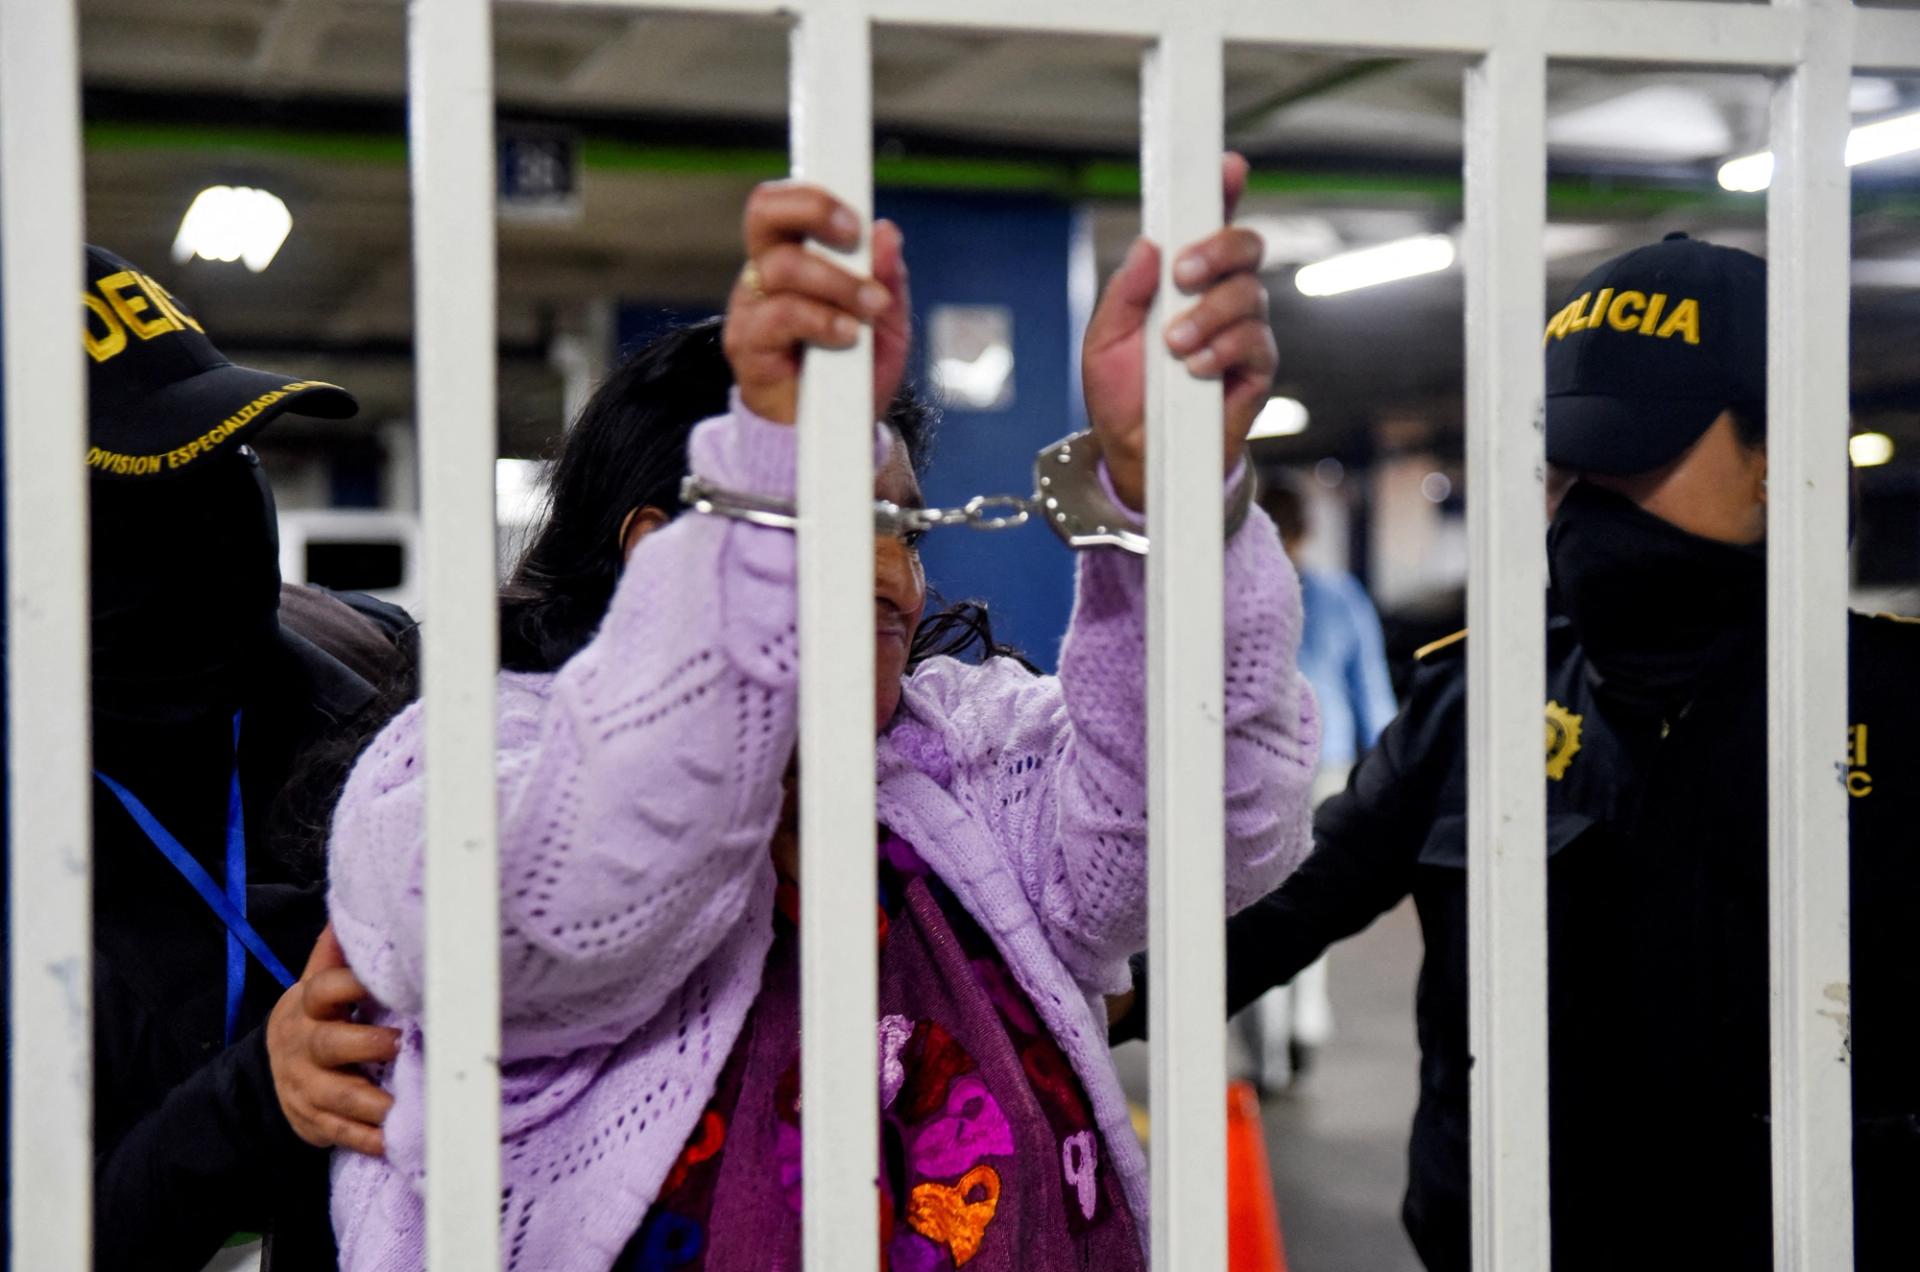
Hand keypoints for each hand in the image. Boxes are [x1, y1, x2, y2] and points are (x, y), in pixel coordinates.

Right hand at [266, 924, 398, 1156]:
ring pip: (336, 1097)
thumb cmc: (314, 1020)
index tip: (381, 981)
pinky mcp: (313, 1122)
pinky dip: (367, 1139)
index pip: (324, 989)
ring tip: (403, 1105)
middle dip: (365, 1045)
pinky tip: (394, 1142)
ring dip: (371, 1103)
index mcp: (308, 1007)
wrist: (272, 1075)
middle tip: (401, 1044)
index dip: (351, 983)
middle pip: (330, 1045)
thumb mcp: (315, 986)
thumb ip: (333, 955)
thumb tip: (347, 910)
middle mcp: (304, 1046)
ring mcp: (305, 1088)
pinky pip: (340, 1134)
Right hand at [722, 182, 904, 425]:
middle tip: (853, 235)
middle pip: (765, 213)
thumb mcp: (885, 322)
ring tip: (871, 309)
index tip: (856, 216)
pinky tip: (847, 335)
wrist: (836, 433)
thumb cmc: (853, 371)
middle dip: (813, 213)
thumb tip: (888, 232)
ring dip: (838, 283)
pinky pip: (781, 316)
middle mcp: (764, 275)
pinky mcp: (746, 345)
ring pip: (784, 267)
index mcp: (792, 257)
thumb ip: (887, 278)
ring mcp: (751, 308)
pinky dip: (821, 320)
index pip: (784, 205)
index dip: (813, 195)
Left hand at [1080, 153, 1275, 510]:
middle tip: (1183, 274)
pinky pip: (1255, 343)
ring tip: (1175, 346)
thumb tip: (1149, 246)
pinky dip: (1222, 350)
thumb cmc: (1122, 394)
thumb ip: (1126, 292)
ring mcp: (1243, 331)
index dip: (1224, 190)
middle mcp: (1220, 297)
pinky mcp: (1256, 370)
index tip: (1226, 166)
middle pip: (1247, 247)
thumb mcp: (1104, 340)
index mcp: (1182, 281)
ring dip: (1209, 315)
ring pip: (1250, 295)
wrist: (1135, 454)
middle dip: (1219, 250)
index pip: (1210, 225)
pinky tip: (1195, 367)